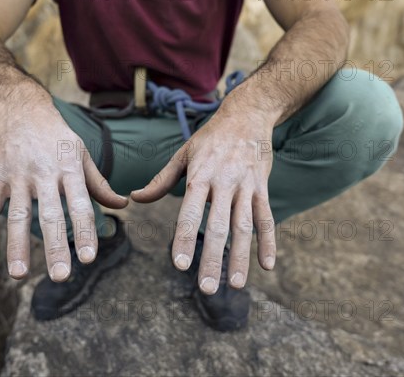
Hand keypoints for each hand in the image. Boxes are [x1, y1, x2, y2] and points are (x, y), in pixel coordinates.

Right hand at [0, 91, 127, 279]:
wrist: (21, 106)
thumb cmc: (58, 135)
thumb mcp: (83, 154)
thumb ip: (100, 184)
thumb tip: (123, 206)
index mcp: (70, 169)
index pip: (81, 205)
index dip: (86, 231)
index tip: (90, 258)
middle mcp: (45, 173)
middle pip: (50, 215)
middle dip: (55, 246)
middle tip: (60, 276)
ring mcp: (18, 175)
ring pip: (16, 214)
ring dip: (16, 246)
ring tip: (19, 275)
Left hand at [131, 94, 276, 294]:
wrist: (247, 116)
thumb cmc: (209, 139)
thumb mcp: (183, 154)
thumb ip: (160, 180)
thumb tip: (134, 198)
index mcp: (199, 175)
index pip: (190, 212)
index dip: (184, 238)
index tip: (180, 265)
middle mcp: (224, 182)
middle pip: (219, 226)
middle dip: (213, 258)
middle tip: (206, 288)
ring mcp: (246, 186)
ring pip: (244, 227)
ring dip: (241, 257)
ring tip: (236, 285)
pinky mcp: (262, 188)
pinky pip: (267, 218)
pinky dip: (269, 242)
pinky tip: (267, 266)